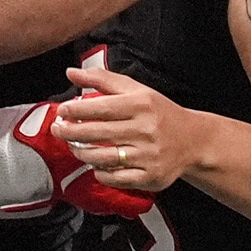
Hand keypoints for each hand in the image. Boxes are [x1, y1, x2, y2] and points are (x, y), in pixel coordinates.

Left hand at [52, 67, 199, 194]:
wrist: (193, 141)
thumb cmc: (159, 113)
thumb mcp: (136, 90)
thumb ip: (102, 80)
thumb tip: (72, 72)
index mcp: (142, 105)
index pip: (101, 107)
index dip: (76, 110)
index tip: (62, 111)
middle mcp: (145, 129)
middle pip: (97, 133)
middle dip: (70, 132)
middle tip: (58, 129)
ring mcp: (148, 155)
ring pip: (102, 157)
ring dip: (81, 153)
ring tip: (74, 146)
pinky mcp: (149, 176)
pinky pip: (115, 178)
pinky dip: (99, 172)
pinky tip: (95, 164)